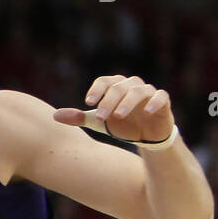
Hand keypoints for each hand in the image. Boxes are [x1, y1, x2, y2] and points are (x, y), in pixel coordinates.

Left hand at [53, 74, 174, 143]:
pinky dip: (154, 102)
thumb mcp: (98, 122)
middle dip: (108, 101)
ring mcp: (148, 92)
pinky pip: (161, 96)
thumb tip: (54, 116)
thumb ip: (79, 118)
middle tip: (101, 116)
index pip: (104, 81)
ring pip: (137, 91)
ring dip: (126, 102)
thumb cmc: (122, 124)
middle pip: (118, 87)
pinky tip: (146, 111)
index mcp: (116, 86)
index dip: (96, 90)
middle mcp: (131, 85)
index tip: (87, 103)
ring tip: (117, 116)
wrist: (146, 136)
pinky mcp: (163, 102)